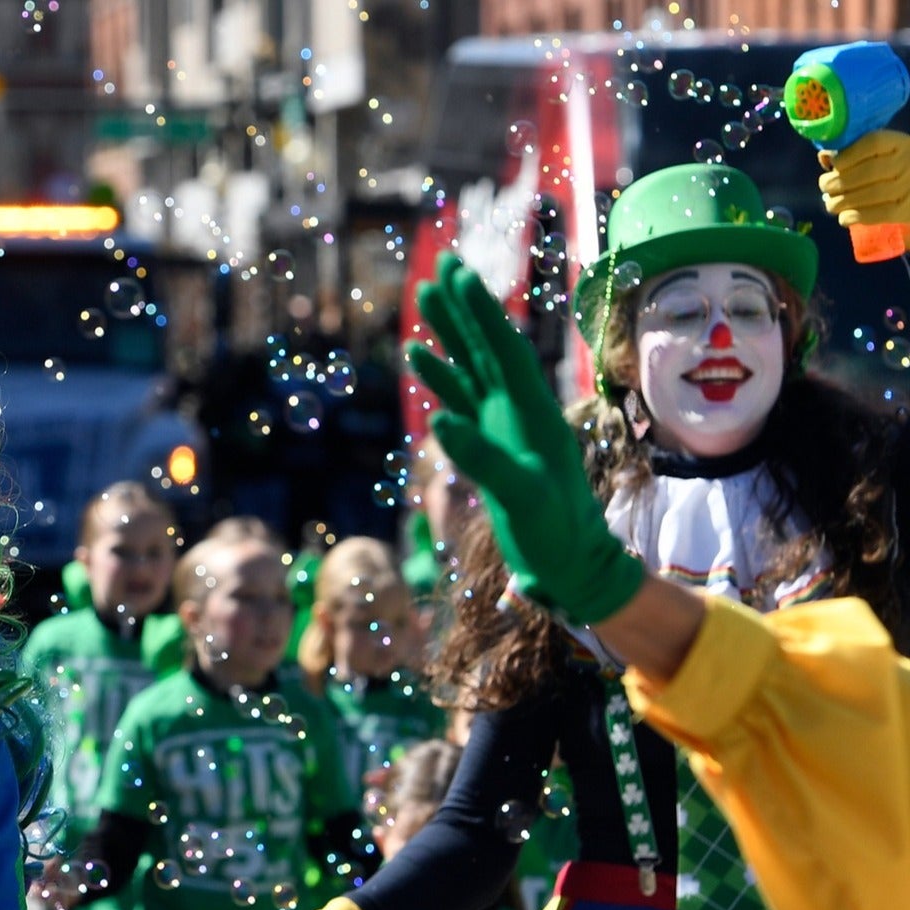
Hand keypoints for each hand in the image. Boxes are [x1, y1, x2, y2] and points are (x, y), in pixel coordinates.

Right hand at [404, 252, 643, 624]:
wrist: (571, 563)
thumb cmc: (556, 533)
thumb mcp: (523, 497)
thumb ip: (482, 458)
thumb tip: (439, 419)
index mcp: (533, 412)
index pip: (504, 350)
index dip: (482, 312)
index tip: (460, 274)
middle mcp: (519, 409)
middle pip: (487, 346)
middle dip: (464, 306)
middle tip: (441, 264)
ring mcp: (504, 425)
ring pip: (472, 366)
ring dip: (449, 332)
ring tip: (423, 296)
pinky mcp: (490, 444)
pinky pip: (461, 400)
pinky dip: (441, 378)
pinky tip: (419, 359)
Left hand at [819, 129, 909, 225]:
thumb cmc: (888, 168)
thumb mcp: (876, 153)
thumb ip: (850, 152)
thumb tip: (825, 156)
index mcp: (898, 143)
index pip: (873, 142)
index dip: (848, 154)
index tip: (833, 163)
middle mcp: (906, 162)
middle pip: (869, 171)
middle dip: (838, 181)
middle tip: (826, 186)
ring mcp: (908, 187)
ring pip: (872, 194)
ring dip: (842, 201)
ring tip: (832, 204)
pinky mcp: (906, 210)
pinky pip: (878, 214)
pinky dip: (855, 216)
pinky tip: (844, 217)